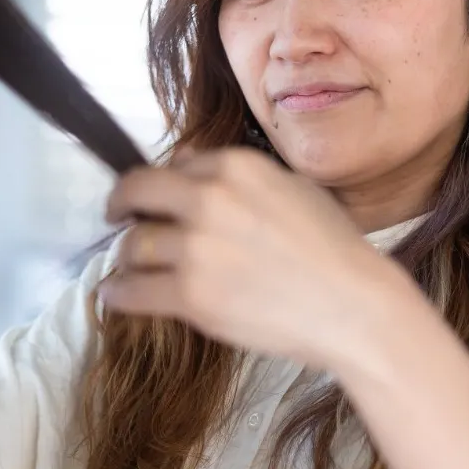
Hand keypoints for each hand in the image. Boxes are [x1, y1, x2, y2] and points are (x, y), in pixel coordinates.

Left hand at [100, 149, 421, 369]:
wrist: (353, 305)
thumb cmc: (333, 249)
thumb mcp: (293, 188)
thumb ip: (239, 175)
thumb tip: (183, 163)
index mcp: (236, 166)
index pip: (175, 165)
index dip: (160, 183)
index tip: (153, 198)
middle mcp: (210, 199)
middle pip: (137, 192)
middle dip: (121, 205)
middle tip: (117, 217)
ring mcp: (197, 248)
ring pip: (134, 245)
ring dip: (126, 256)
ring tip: (128, 266)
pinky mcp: (190, 295)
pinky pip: (132, 290)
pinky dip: (118, 293)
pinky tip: (115, 295)